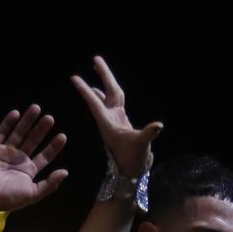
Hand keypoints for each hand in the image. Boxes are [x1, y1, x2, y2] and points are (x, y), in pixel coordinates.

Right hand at [0, 106, 69, 213]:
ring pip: (18, 133)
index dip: (53, 147)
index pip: (44, 156)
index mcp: (28, 170)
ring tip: (36, 108)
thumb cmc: (11, 199)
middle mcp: (18, 159)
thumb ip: (50, 183)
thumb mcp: (34, 193)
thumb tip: (66, 172)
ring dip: (27, 121)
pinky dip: (7, 123)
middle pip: (32, 141)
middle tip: (50, 118)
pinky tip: (16, 113)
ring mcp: (5, 153)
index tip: (63, 136)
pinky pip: (1, 133)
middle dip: (41, 130)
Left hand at [69, 56, 161, 180]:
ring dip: (104, 84)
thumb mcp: (141, 145)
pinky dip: (111, 96)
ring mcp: (116, 120)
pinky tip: (106, 93)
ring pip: (110, 97)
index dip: (85, 90)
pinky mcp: (122, 124)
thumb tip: (158, 126)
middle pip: (105, 92)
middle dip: (102, 75)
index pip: (95, 102)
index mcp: (108, 122)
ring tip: (97, 71)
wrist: (131, 173)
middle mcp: (110, 119)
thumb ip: (148, 134)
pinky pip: (115, 105)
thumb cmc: (133, 161)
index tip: (74, 78)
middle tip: (95, 59)